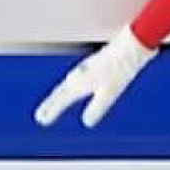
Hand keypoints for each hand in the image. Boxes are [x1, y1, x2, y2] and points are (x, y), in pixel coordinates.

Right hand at [34, 26, 155, 127]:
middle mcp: (78, 75)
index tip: (41, 120)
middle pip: (60, 93)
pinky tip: (73, 86)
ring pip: (67, 85)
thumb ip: (97, 108)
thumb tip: (87, 122)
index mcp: (79, 84)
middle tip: (40, 116)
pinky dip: (69, 87)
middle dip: (50, 105)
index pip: (60, 101)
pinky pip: (74, 79)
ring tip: (53, 105)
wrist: (129, 47)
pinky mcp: (92, 64)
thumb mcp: (110, 93)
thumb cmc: (120, 71)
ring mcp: (84, 69)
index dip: (51, 111)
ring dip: (58, 96)